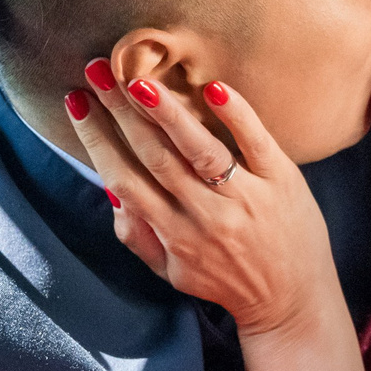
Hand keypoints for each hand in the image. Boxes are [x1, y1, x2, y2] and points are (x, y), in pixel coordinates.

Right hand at [61, 64, 335, 338]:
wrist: (293, 300)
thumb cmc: (226, 280)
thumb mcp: (172, 273)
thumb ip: (137, 236)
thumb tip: (110, 192)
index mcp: (175, 236)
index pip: (125, 179)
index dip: (97, 140)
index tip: (77, 103)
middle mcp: (207, 215)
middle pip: (155, 156)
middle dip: (120, 111)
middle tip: (96, 70)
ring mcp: (246, 196)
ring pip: (199, 148)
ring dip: (167, 112)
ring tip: (138, 79)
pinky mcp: (281, 180)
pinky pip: (256, 142)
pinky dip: (235, 114)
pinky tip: (213, 88)